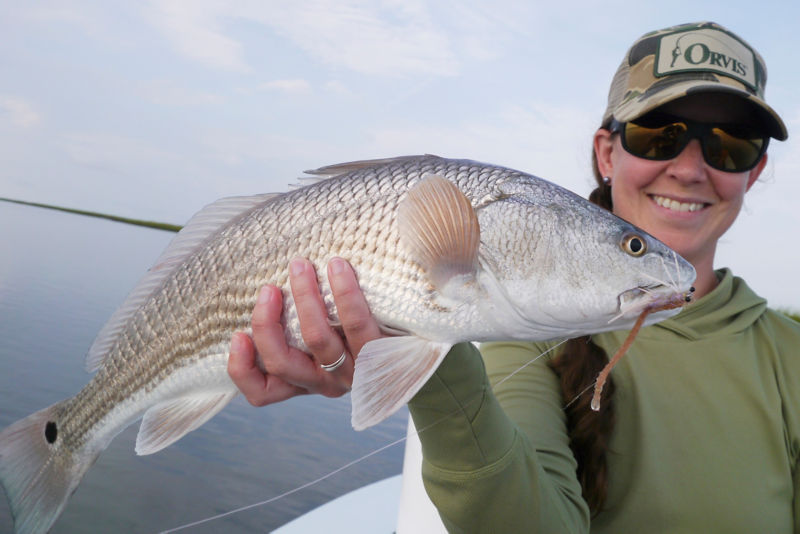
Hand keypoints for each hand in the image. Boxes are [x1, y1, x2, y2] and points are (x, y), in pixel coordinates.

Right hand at [227, 257, 382, 405]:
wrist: (424, 347)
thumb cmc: (362, 333)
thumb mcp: (326, 338)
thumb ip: (297, 326)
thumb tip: (265, 283)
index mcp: (306, 382)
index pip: (262, 393)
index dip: (241, 370)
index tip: (236, 335)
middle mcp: (327, 383)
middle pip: (283, 363)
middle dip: (267, 323)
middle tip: (268, 288)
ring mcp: (355, 372)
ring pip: (318, 341)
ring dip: (304, 299)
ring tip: (301, 265)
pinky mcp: (383, 355)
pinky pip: (358, 324)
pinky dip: (345, 294)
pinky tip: (338, 267)